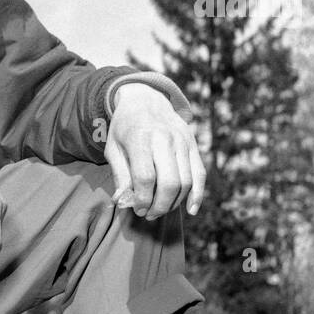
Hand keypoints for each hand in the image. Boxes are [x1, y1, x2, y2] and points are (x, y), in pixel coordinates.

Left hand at [104, 83, 205, 219]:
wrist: (144, 99)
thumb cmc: (124, 128)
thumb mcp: (113, 148)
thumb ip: (119, 174)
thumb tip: (122, 201)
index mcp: (141, 138)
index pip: (145, 177)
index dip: (142, 199)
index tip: (136, 209)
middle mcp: (165, 138)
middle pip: (169, 182)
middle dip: (159, 205)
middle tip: (148, 214)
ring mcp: (183, 141)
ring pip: (186, 181)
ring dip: (174, 203)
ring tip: (159, 210)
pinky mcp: (193, 145)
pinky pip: (200, 174)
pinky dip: (198, 194)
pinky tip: (191, 209)